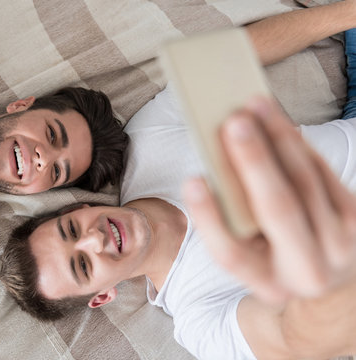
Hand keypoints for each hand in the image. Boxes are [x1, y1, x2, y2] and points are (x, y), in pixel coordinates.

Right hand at [183, 97, 355, 302]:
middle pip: (278, 210)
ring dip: (279, 138)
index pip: (231, 255)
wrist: (327, 278)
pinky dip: (298, 144)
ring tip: (255, 105)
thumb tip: (221, 161)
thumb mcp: (248, 254)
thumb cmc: (271, 256)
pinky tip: (277, 121)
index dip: (209, 217)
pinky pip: (324, 172)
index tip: (192, 180)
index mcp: (266, 284)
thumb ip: (229, 221)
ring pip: (306, 182)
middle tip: (233, 122)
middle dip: (254, 162)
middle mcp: (305, 271)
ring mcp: (340, 245)